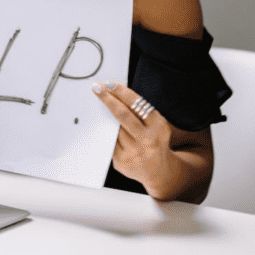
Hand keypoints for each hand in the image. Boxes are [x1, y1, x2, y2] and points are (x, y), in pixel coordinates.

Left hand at [92, 80, 178, 199]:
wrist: (159, 171)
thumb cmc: (155, 140)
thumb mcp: (156, 124)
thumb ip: (140, 111)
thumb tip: (114, 92)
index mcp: (158, 127)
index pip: (137, 105)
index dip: (121, 92)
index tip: (109, 84)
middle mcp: (146, 140)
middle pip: (122, 115)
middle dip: (108, 99)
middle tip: (97, 88)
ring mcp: (133, 152)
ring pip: (113, 128)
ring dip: (103, 114)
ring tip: (95, 104)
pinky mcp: (121, 161)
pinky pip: (108, 141)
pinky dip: (104, 131)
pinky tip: (99, 124)